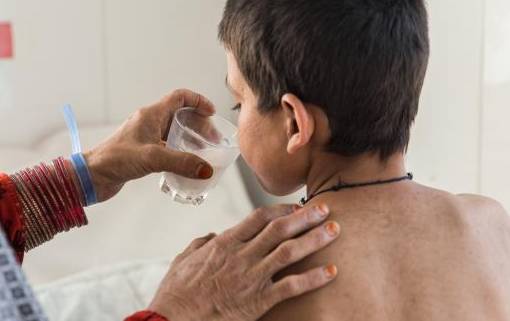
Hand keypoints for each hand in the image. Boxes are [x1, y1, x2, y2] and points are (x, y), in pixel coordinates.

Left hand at [83, 89, 216, 201]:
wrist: (92, 176)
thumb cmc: (115, 159)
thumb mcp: (152, 158)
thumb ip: (181, 162)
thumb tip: (206, 169)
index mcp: (151, 115)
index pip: (179, 97)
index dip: (198, 101)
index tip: (212, 113)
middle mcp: (149, 123)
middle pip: (181, 116)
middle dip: (199, 125)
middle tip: (213, 140)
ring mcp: (146, 138)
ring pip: (175, 133)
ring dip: (191, 140)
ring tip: (205, 153)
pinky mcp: (144, 153)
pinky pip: (168, 148)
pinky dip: (181, 154)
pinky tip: (188, 166)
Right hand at [149, 203, 339, 320]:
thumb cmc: (175, 294)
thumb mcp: (183, 260)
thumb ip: (201, 245)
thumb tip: (213, 236)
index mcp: (224, 244)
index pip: (258, 218)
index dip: (281, 209)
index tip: (296, 206)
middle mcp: (241, 256)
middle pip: (280, 229)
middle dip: (305, 217)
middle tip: (325, 209)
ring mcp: (251, 278)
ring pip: (290, 252)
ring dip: (315, 239)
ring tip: (334, 230)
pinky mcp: (258, 302)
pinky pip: (292, 287)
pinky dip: (314, 278)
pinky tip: (331, 271)